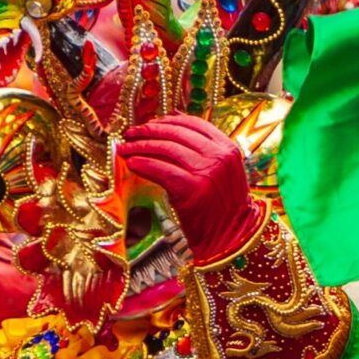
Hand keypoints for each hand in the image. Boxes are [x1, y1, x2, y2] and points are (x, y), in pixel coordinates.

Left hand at [119, 115, 261, 261]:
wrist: (233, 237)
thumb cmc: (224, 205)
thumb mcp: (224, 171)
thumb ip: (206, 149)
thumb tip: (174, 121)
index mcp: (228, 148)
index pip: (193, 124)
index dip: (168, 121)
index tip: (150, 124)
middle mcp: (218, 157)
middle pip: (176, 133)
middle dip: (148, 131)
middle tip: (131, 133)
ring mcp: (205, 172)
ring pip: (165, 149)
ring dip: (140, 146)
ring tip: (125, 148)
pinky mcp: (191, 190)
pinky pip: (160, 170)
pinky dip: (143, 164)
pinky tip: (131, 164)